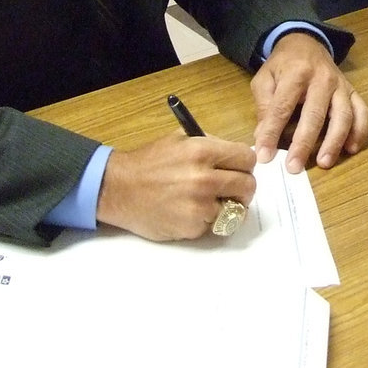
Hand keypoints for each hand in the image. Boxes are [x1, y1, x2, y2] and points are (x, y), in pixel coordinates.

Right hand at [94, 135, 255, 240]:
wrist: (118, 189)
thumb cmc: (149, 163)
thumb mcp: (179, 140)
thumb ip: (210, 145)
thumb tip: (237, 157)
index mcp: (202, 151)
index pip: (247, 158)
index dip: (244, 164)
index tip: (239, 168)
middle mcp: (204, 178)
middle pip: (248, 186)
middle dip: (242, 187)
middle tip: (232, 188)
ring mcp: (199, 205)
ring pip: (235, 208)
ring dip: (225, 206)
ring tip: (207, 200)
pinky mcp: (192, 227)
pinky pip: (214, 224)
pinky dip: (206, 220)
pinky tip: (188, 211)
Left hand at [251, 31, 367, 172]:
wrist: (306, 43)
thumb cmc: (283, 65)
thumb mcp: (264, 78)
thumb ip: (264, 105)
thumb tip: (262, 137)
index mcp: (296, 72)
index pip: (283, 107)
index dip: (272, 132)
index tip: (264, 156)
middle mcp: (322, 78)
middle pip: (315, 114)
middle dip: (304, 143)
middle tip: (294, 167)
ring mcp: (341, 85)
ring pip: (343, 115)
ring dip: (334, 141)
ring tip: (324, 162)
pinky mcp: (353, 91)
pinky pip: (362, 112)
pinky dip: (360, 131)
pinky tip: (351, 149)